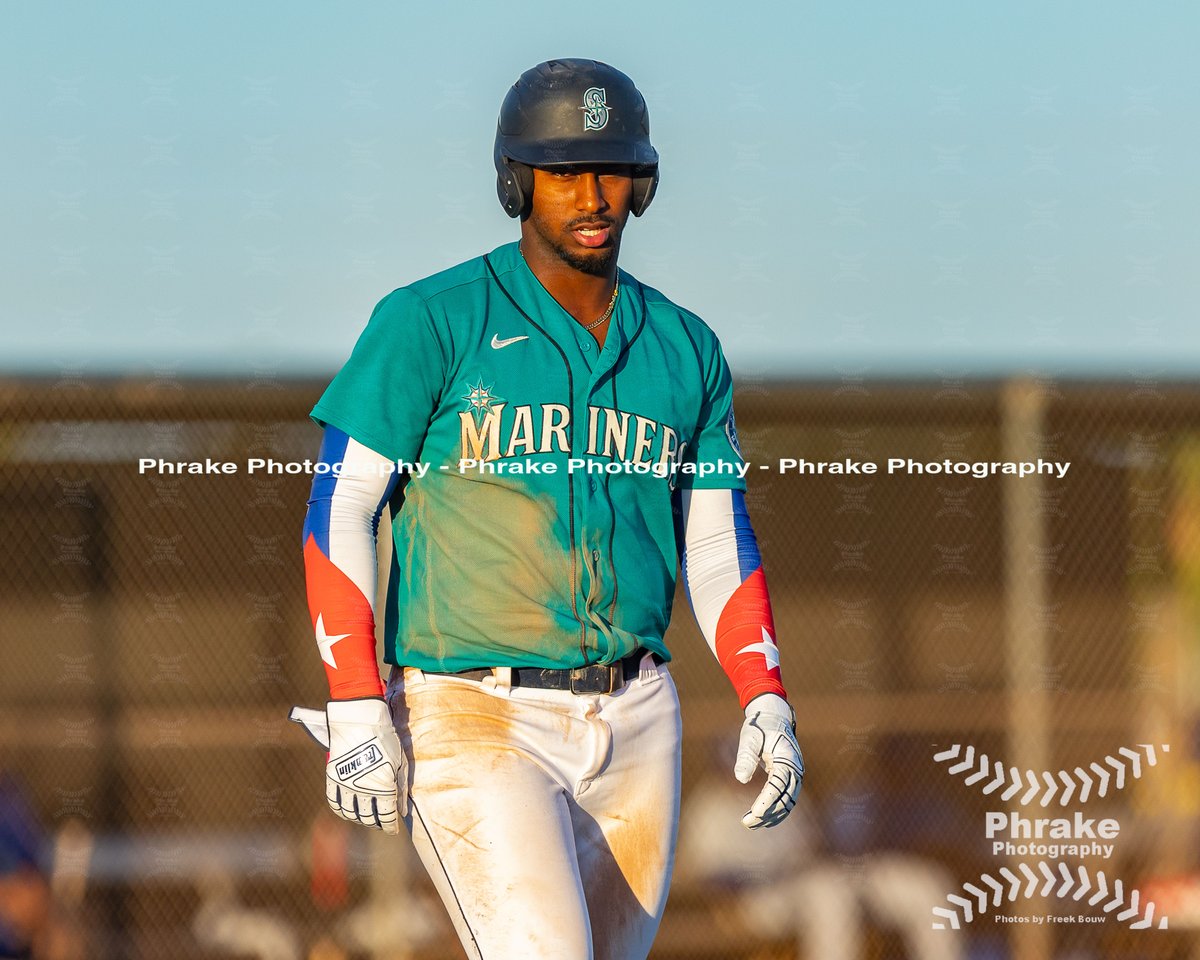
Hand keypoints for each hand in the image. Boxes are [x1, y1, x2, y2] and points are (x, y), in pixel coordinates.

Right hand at [323, 698, 406, 833]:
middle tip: (380, 822)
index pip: (386, 816)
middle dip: (375, 822)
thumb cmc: (385, 740)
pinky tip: (347, 810)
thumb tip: (402, 808)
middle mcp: (363, 790)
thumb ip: (401, 787)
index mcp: (383, 787)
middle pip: (368, 817)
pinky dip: (341, 809)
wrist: (360, 721)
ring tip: (364, 817)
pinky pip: (334, 802)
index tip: (393, 828)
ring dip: (358, 818)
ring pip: (350, 812)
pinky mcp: (333, 778)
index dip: (390, 825)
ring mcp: (346, 785)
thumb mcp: (400, 762)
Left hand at [734, 693, 803, 828]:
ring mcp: (796, 776)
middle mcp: (796, 769)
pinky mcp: (791, 780)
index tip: (755, 813)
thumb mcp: (750, 737)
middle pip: (786, 798)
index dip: (768, 800)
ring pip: (788, 803)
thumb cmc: (760, 726)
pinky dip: (776, 812)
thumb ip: (746, 756)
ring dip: (772, 816)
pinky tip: (762, 820)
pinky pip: (787, 800)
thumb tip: (741, 779)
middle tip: (747, 822)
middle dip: (768, 813)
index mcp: (787, 758)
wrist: (775, 718)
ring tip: (751, 824)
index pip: (779, 784)